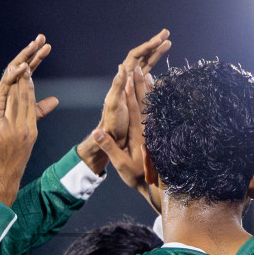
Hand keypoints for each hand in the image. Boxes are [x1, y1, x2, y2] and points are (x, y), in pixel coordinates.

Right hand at [0, 35, 58, 120]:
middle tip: (41, 38)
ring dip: (24, 56)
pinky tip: (20, 65)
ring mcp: (5, 87)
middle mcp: (11, 83)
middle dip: (31, 50)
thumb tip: (56, 100)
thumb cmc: (9, 123)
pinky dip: (13, 73)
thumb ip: (41, 107)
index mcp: (18, 86)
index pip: (30, 68)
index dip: (38, 57)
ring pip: (14, 68)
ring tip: (32, 46)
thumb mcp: (29, 115)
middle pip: (22, 63)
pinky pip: (6, 81)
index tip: (48, 46)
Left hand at [0, 62, 39, 206]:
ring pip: (9, 103)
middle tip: (21, 64)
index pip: (30, 102)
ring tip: (8, 72)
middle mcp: (22, 129)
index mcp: (30, 129)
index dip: (28, 85)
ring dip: (9, 86)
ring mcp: (8, 132)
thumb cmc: (13, 159)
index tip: (27, 71)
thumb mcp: (28, 139)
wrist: (3, 179)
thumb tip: (54, 102)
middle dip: (22, 80)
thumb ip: (36, 118)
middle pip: (21, 99)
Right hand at [91, 68, 162, 213]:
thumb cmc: (137, 176)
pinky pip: (156, 114)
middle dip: (140, 84)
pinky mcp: (156, 135)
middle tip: (138, 68)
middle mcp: (147, 129)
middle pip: (143, 103)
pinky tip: (157, 96)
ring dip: (149, 90)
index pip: (132, 108)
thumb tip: (96, 132)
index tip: (128, 76)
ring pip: (151, 107)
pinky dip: (156, 102)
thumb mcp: (121, 164)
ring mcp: (153, 131)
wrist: (157, 186)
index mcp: (137, 133)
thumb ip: (109, 147)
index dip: (129, 92)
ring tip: (149, 74)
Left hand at [99, 29, 169, 145]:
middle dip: (154, 44)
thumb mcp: (114, 103)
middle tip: (167, 34)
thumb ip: (118, 85)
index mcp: (123, 78)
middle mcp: (128, 79)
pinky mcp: (138, 94)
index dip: (147, 46)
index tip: (160, 39)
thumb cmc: (113, 122)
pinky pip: (148, 77)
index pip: (135, 56)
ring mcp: (133, 85)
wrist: (114, 136)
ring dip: (156, 53)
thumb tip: (123, 66)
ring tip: (168, 43)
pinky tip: (164, 67)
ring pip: (146, 64)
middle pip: (142, 56)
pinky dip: (156, 68)